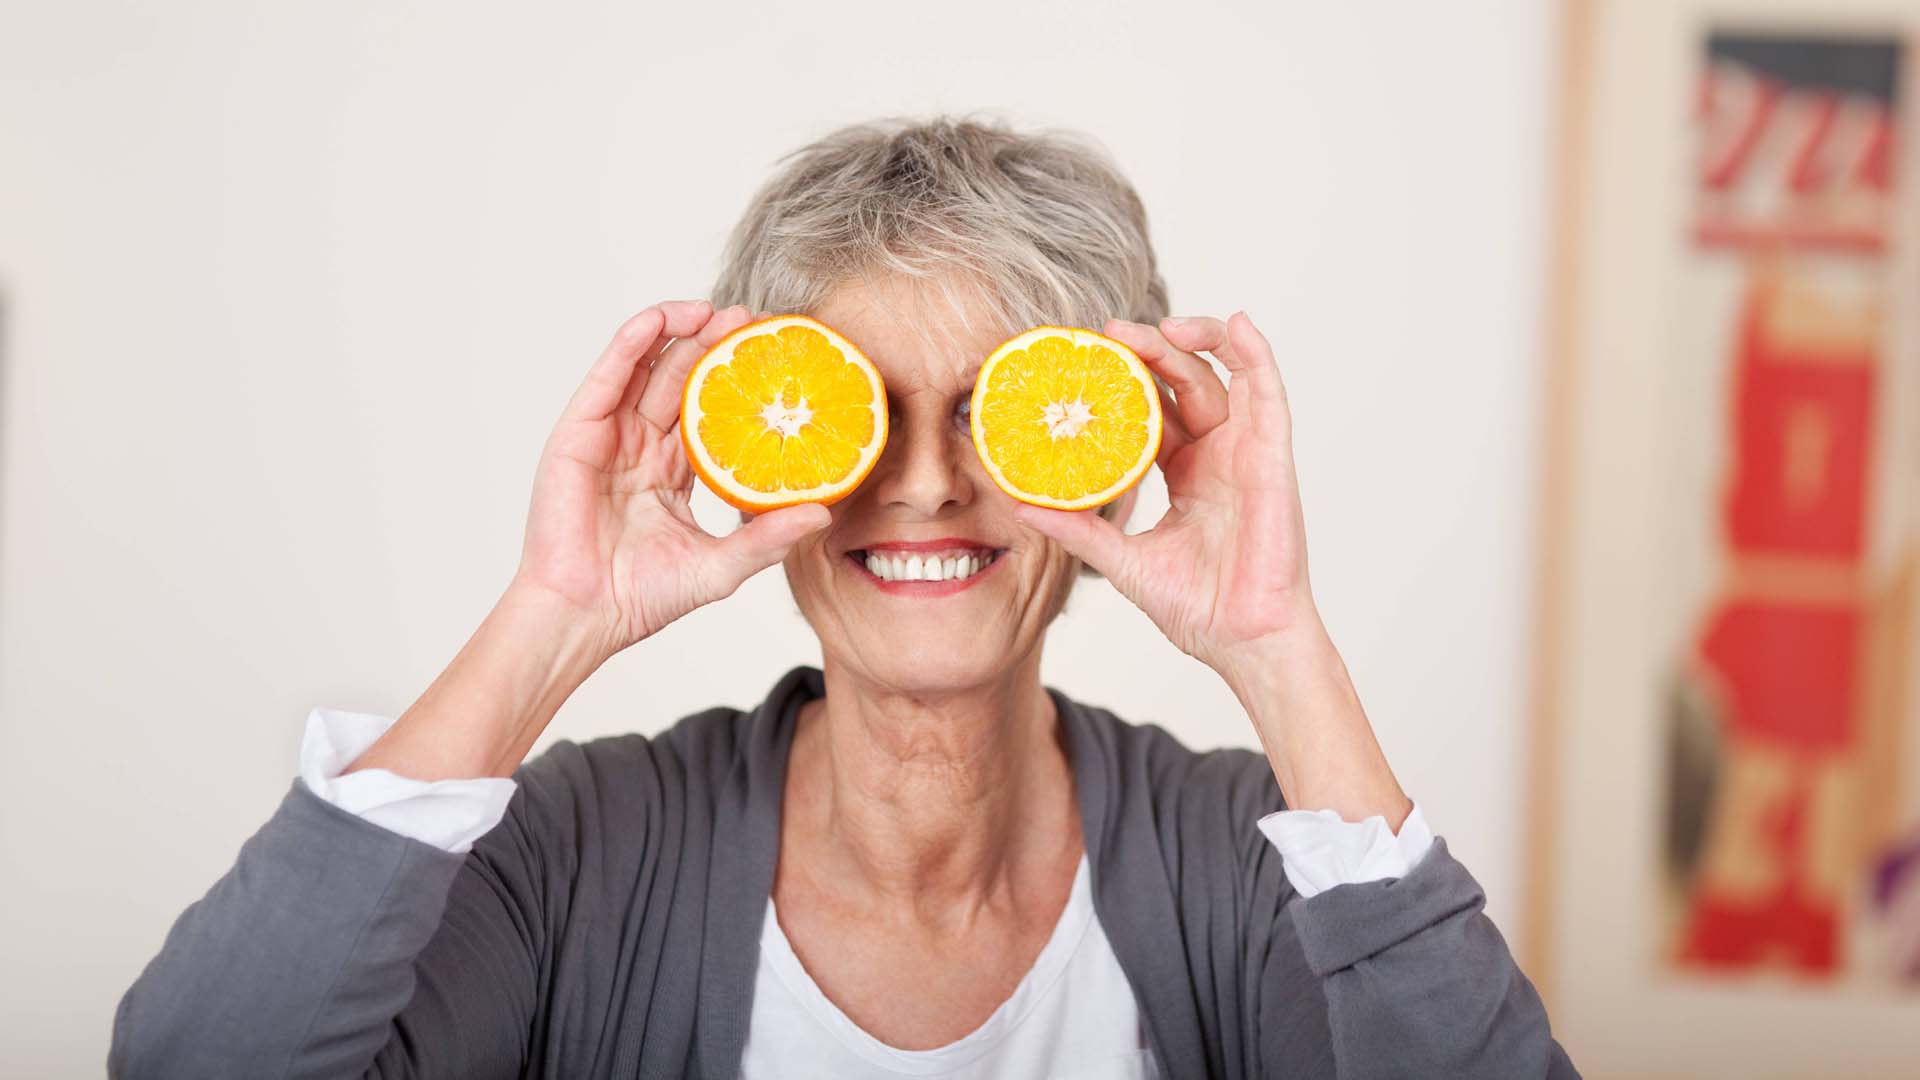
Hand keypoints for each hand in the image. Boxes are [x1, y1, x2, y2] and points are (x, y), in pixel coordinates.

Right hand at [514, 301, 831, 654]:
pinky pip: (608, 377)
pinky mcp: (578, 434)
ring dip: (677, 331)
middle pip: (680, 380)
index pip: (710, 413)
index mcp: (671, 473)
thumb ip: (768, 537)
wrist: (585, 615)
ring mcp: (608, 438)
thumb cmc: (642, 598)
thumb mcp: (721, 564)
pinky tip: (660, 320)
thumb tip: (824, 512)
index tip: (774, 359)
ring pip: (645, 368)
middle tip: (753, 319)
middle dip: (714, 345)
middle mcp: (640, 448)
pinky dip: (631, 344)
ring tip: (716, 310)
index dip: (738, 383)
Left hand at [1012, 311, 1314, 675]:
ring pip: (1224, 376)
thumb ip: (1081, 531)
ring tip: (1160, 324)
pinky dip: (1257, 355)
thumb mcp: (1125, 562)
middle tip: (1109, 333)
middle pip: (1183, 383)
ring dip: (1196, 340)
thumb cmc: (1199, 609)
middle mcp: (1217, 455)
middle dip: (1149, 351)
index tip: (1085, 358)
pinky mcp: (1272, 458)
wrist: (1243, 642)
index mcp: (1186, 474)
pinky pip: (1269, 394)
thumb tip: (1023, 507)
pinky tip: (1239, 323)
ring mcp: (1246, 453)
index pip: (1153, 410)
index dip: (1124, 380)